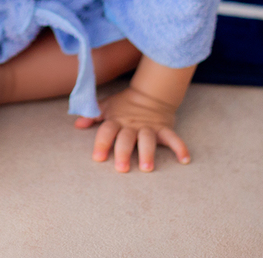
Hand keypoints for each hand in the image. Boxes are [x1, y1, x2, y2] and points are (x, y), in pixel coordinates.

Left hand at [74, 86, 189, 171]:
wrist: (149, 94)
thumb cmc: (124, 105)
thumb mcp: (107, 107)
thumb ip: (92, 115)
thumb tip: (78, 124)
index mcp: (116, 120)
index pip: (107, 130)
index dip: (102, 143)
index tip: (98, 157)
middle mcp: (132, 125)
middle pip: (127, 138)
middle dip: (124, 152)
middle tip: (121, 168)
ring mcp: (149, 127)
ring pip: (148, 139)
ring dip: (148, 153)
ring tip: (147, 168)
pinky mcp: (164, 128)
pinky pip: (173, 138)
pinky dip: (180, 147)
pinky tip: (184, 159)